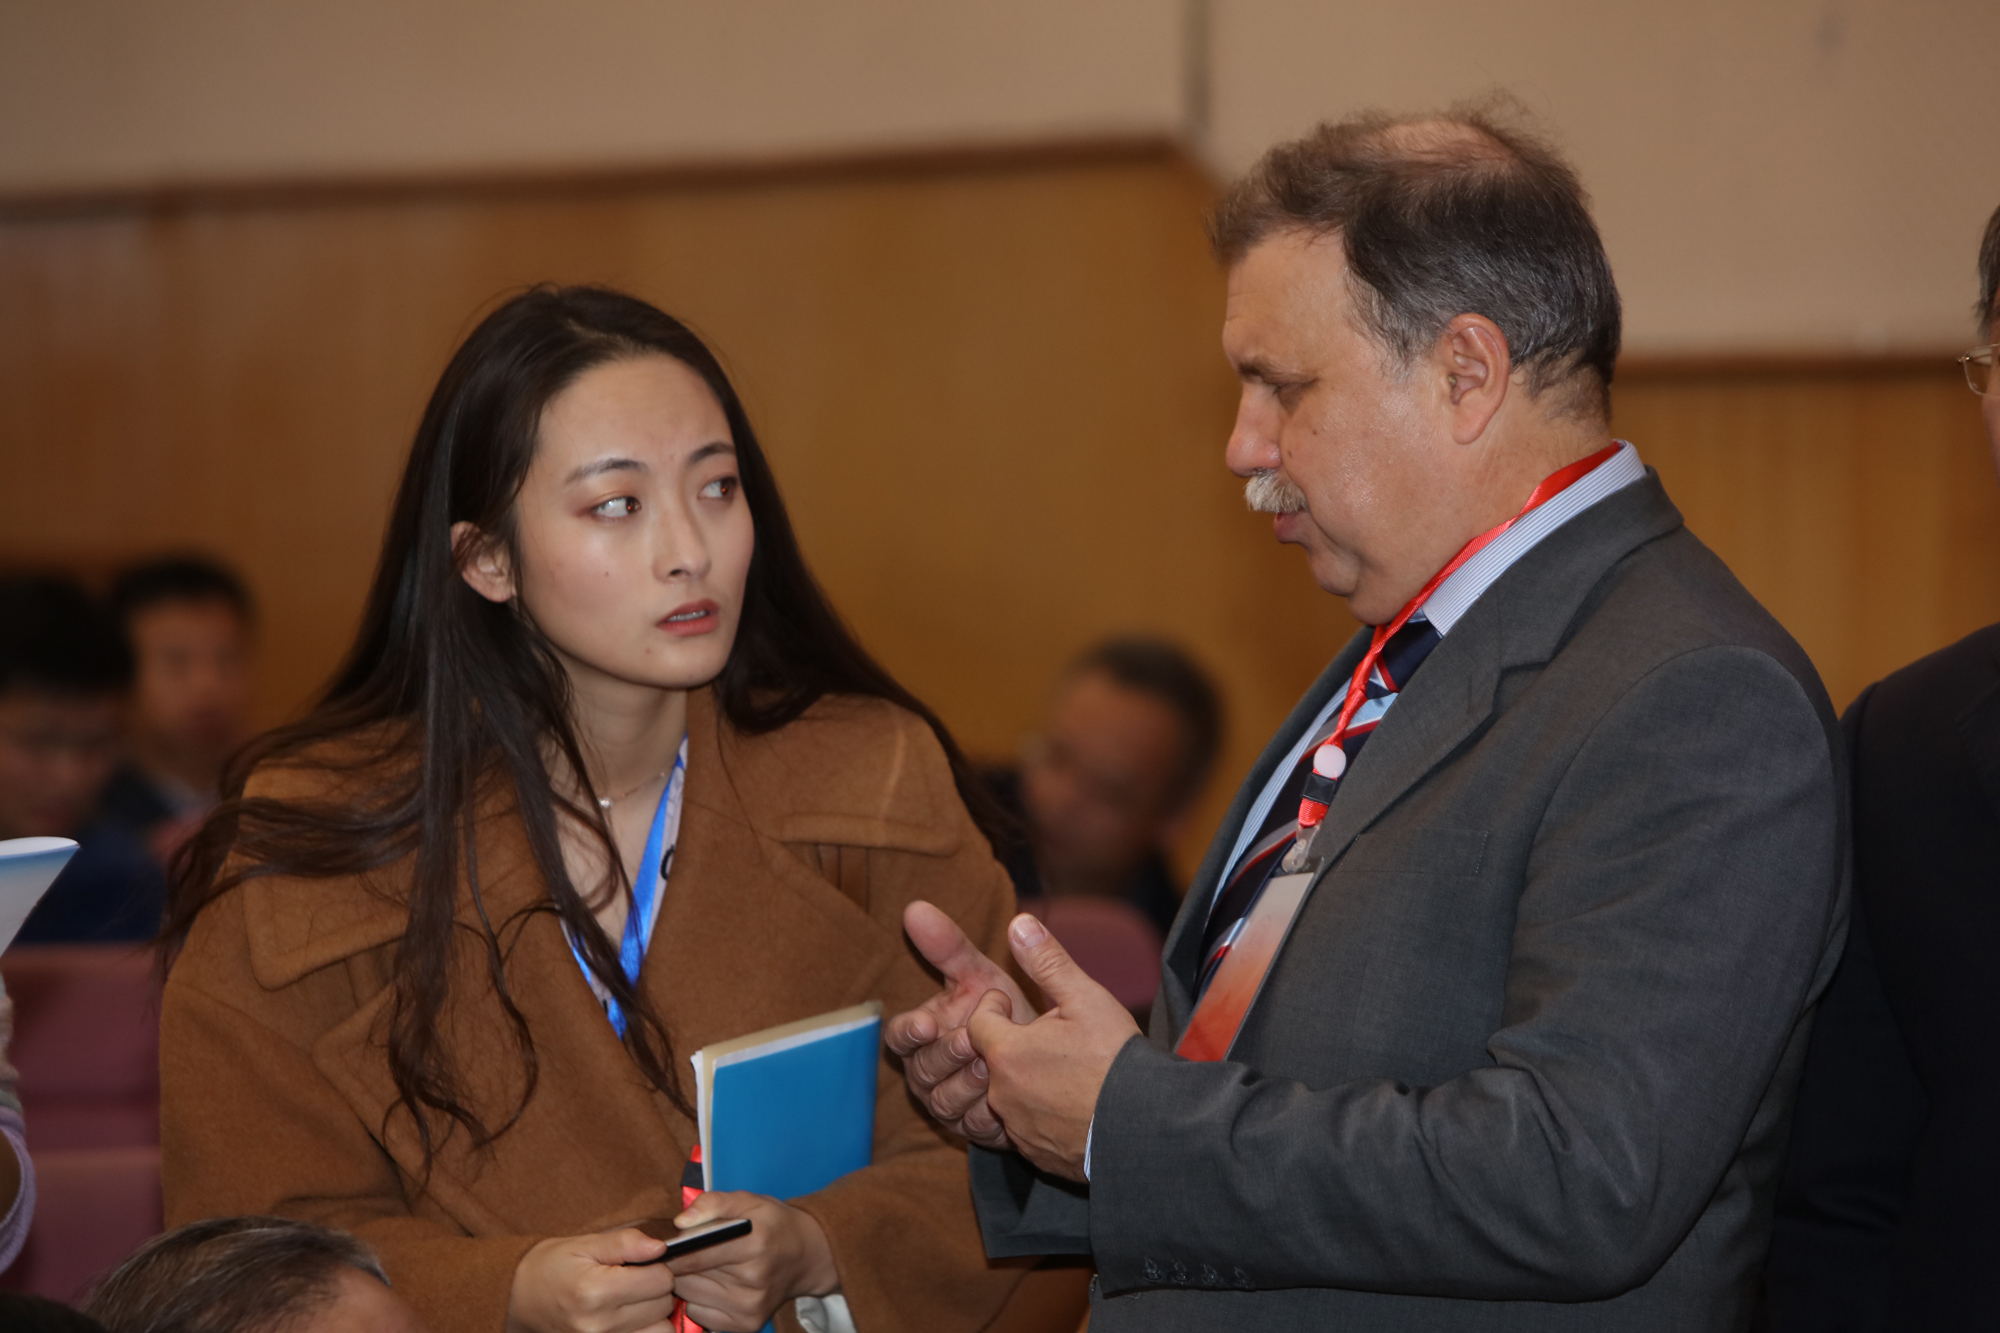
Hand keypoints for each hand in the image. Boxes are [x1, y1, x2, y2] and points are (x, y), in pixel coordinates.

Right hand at [506, 1228, 677, 1332]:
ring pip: (660, 1330)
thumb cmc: (551, 1266)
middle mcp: (599, 1325)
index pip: (660, 1280)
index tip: (644, 1262)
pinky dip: (643, 1329)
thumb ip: (625, 1242)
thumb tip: (660, 1247)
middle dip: (657, 1288)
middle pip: (663, 1306)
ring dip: (654, 1313)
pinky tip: (629, 1316)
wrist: (519, 1298)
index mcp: (595, 1291)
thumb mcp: (585, 1244)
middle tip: (636, 1279)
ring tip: (633, 1299)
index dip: (659, 1266)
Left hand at [669, 1191, 838, 1331]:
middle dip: (679, 1265)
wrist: (805, 1256)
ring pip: (689, 1297)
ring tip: (704, 1267)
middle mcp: (754, 1280)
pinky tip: (714, 1285)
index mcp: (754, 1244)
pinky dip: (699, 1300)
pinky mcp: (746, 1325)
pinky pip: (699, 1314)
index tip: (661, 1246)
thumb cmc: (772, 1224)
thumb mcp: (748, 1201)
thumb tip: (680, 1223)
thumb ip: (713, 1203)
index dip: (672, 1251)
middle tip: (688, 1253)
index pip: (695, 1255)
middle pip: (688, 1278)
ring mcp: (750, 1307)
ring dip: (688, 1282)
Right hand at [884, 900, 1036, 1149]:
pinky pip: (971, 1127)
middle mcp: (928, 1071)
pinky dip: (985, 1113)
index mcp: (923, 1034)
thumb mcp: (980, 973)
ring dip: (966, 1084)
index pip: (898, 1038)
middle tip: (972, 1041)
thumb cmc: (1005, 1008)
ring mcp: (948, 1102)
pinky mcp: (973, 1128)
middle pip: (921, 1071)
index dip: (907, 1032)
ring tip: (992, 1066)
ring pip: (943, 1102)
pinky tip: (1004, 1101)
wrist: (1051, 1053)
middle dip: (946, 1056)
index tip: (927, 1023)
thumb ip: (948, 946)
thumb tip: (914, 906)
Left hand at [968, 913, 1141, 1181]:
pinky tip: (1072, 1106)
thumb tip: (1017, 922)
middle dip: (1013, 1046)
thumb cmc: (1117, 1060)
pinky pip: (1027, 1130)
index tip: (1018, 1006)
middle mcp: (1002, 1096)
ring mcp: (1018, 1131)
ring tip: (1064, 1071)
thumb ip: (1047, 961)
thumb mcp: (1086, 998)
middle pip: (992, 1062)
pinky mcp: (1038, 1156)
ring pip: (1010, 1097)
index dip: (997, 1008)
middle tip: (1048, 1038)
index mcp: (1007, 1053)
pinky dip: (1041, 1116)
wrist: (1148, 1127)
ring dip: (1027, 1082)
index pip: (978, 1022)